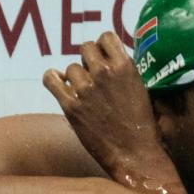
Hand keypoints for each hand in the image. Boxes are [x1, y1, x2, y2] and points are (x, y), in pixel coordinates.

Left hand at [43, 31, 161, 175]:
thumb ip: (126, 72)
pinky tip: (58, 84)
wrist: (135, 156)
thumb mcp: (142, 91)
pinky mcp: (71, 106)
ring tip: (82, 91)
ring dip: (75, 77)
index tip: (103, 58)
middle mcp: (104, 73)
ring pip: (70, 68)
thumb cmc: (143, 128)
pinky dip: (52, 79)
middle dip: (88, 60)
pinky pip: (51, 80)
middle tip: (92, 75)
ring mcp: (86, 89)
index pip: (105, 37)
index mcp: (125, 67)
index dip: (102, 47)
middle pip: (85, 49)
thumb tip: (112, 61)